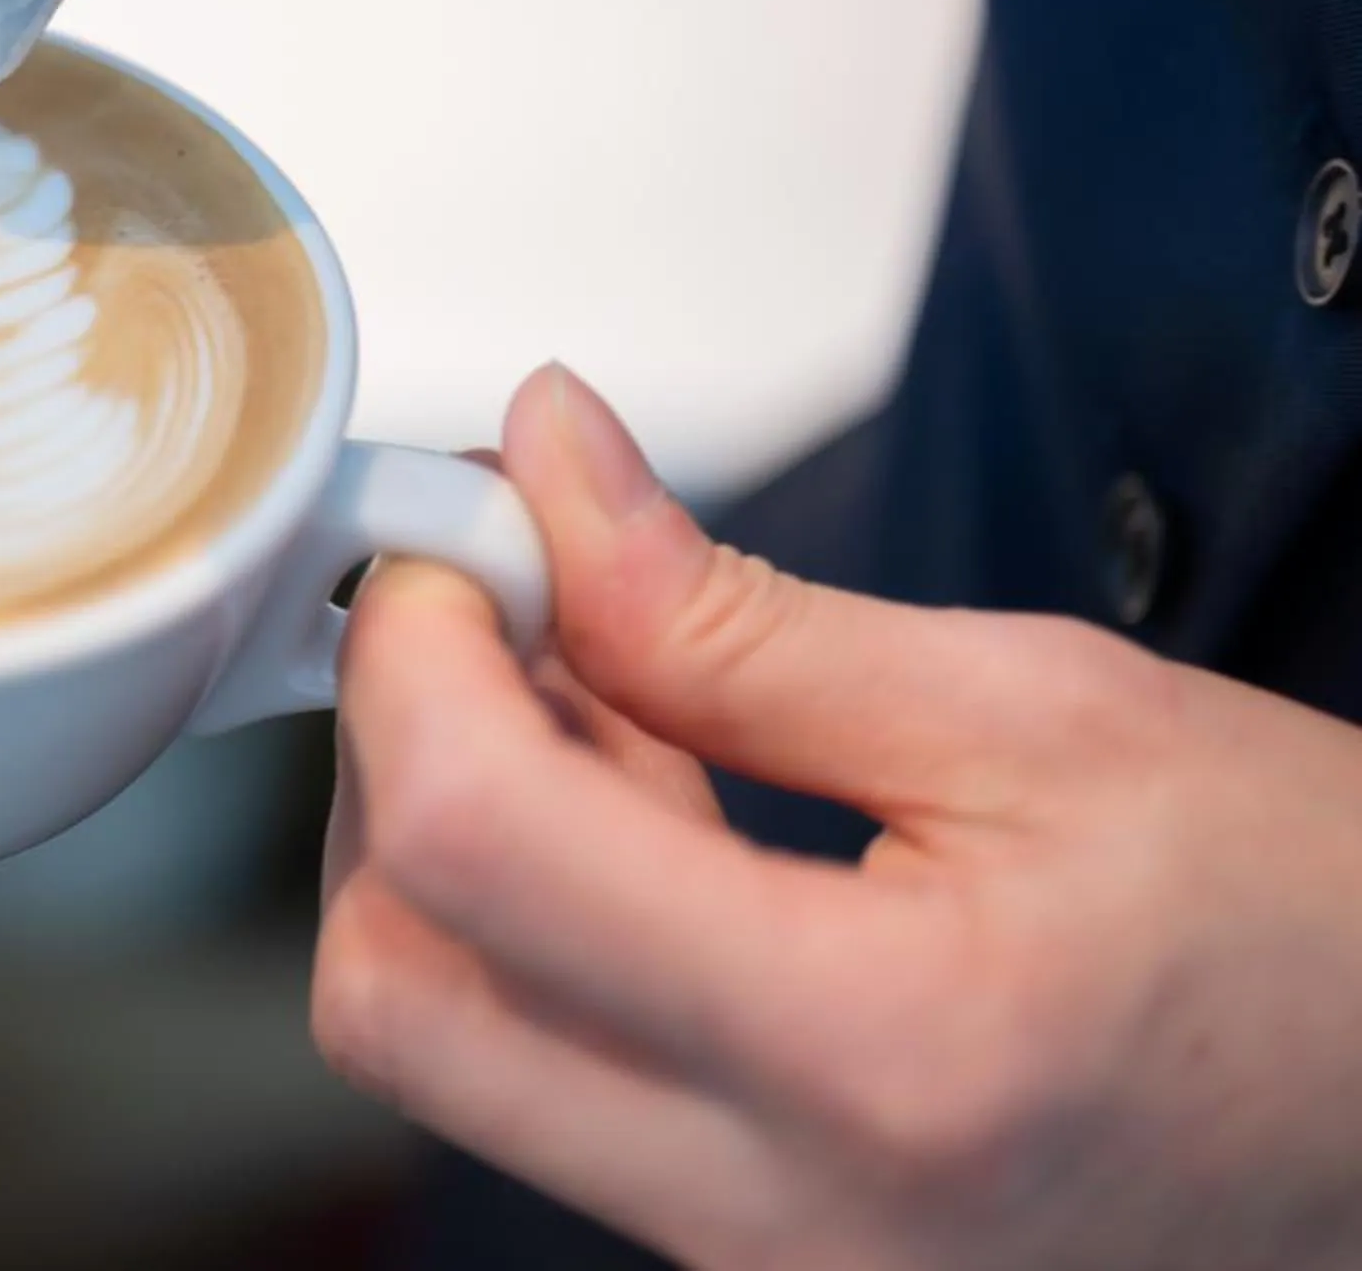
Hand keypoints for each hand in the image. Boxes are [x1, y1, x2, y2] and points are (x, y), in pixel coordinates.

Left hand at [314, 365, 1361, 1270]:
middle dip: (394, 761)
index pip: (476, 844)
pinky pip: (535, 1083)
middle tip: (504, 609)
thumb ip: (736, 612)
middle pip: (392, 986)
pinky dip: (530, 924)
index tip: (459, 537)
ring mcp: (754, 1265)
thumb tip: (544, 470)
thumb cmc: (1310, 935)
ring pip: (443, 1041)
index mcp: (881, 1052)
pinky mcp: (745, 1256)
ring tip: (616, 702)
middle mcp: (785, 1212)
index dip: (416, 652)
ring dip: (459, 837)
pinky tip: (648, 811)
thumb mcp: (1044, 714)